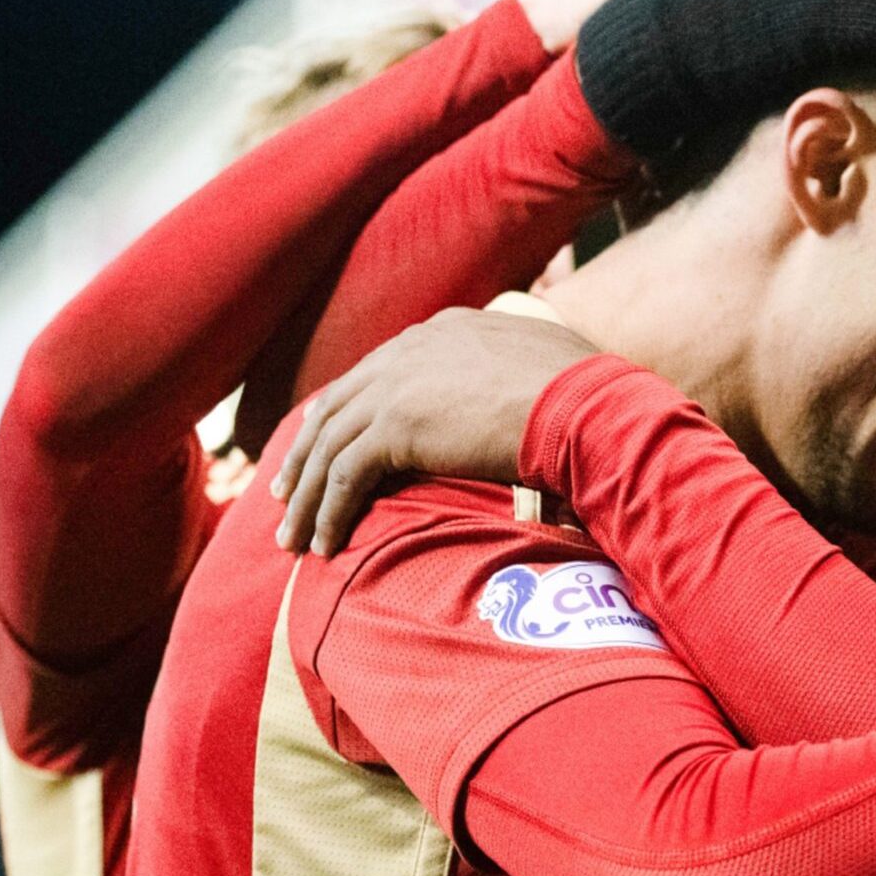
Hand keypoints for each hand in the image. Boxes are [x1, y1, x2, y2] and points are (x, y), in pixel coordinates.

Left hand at [271, 308, 600, 554]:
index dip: (345, 413)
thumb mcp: (550, 365)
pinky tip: (323, 545)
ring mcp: (398, 384)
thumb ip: (520, 372)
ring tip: (292, 538)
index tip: (325, 446)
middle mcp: (410, 348)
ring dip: (306, 495)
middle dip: (306, 454)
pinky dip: (328, 513)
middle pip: (337, 406)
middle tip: (286, 494)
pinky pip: (344, 477)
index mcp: (444, 331)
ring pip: (329, 446)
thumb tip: (533, 392)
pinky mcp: (396, 426)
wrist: (587, 407)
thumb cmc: (589, 396)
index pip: (375, 374)